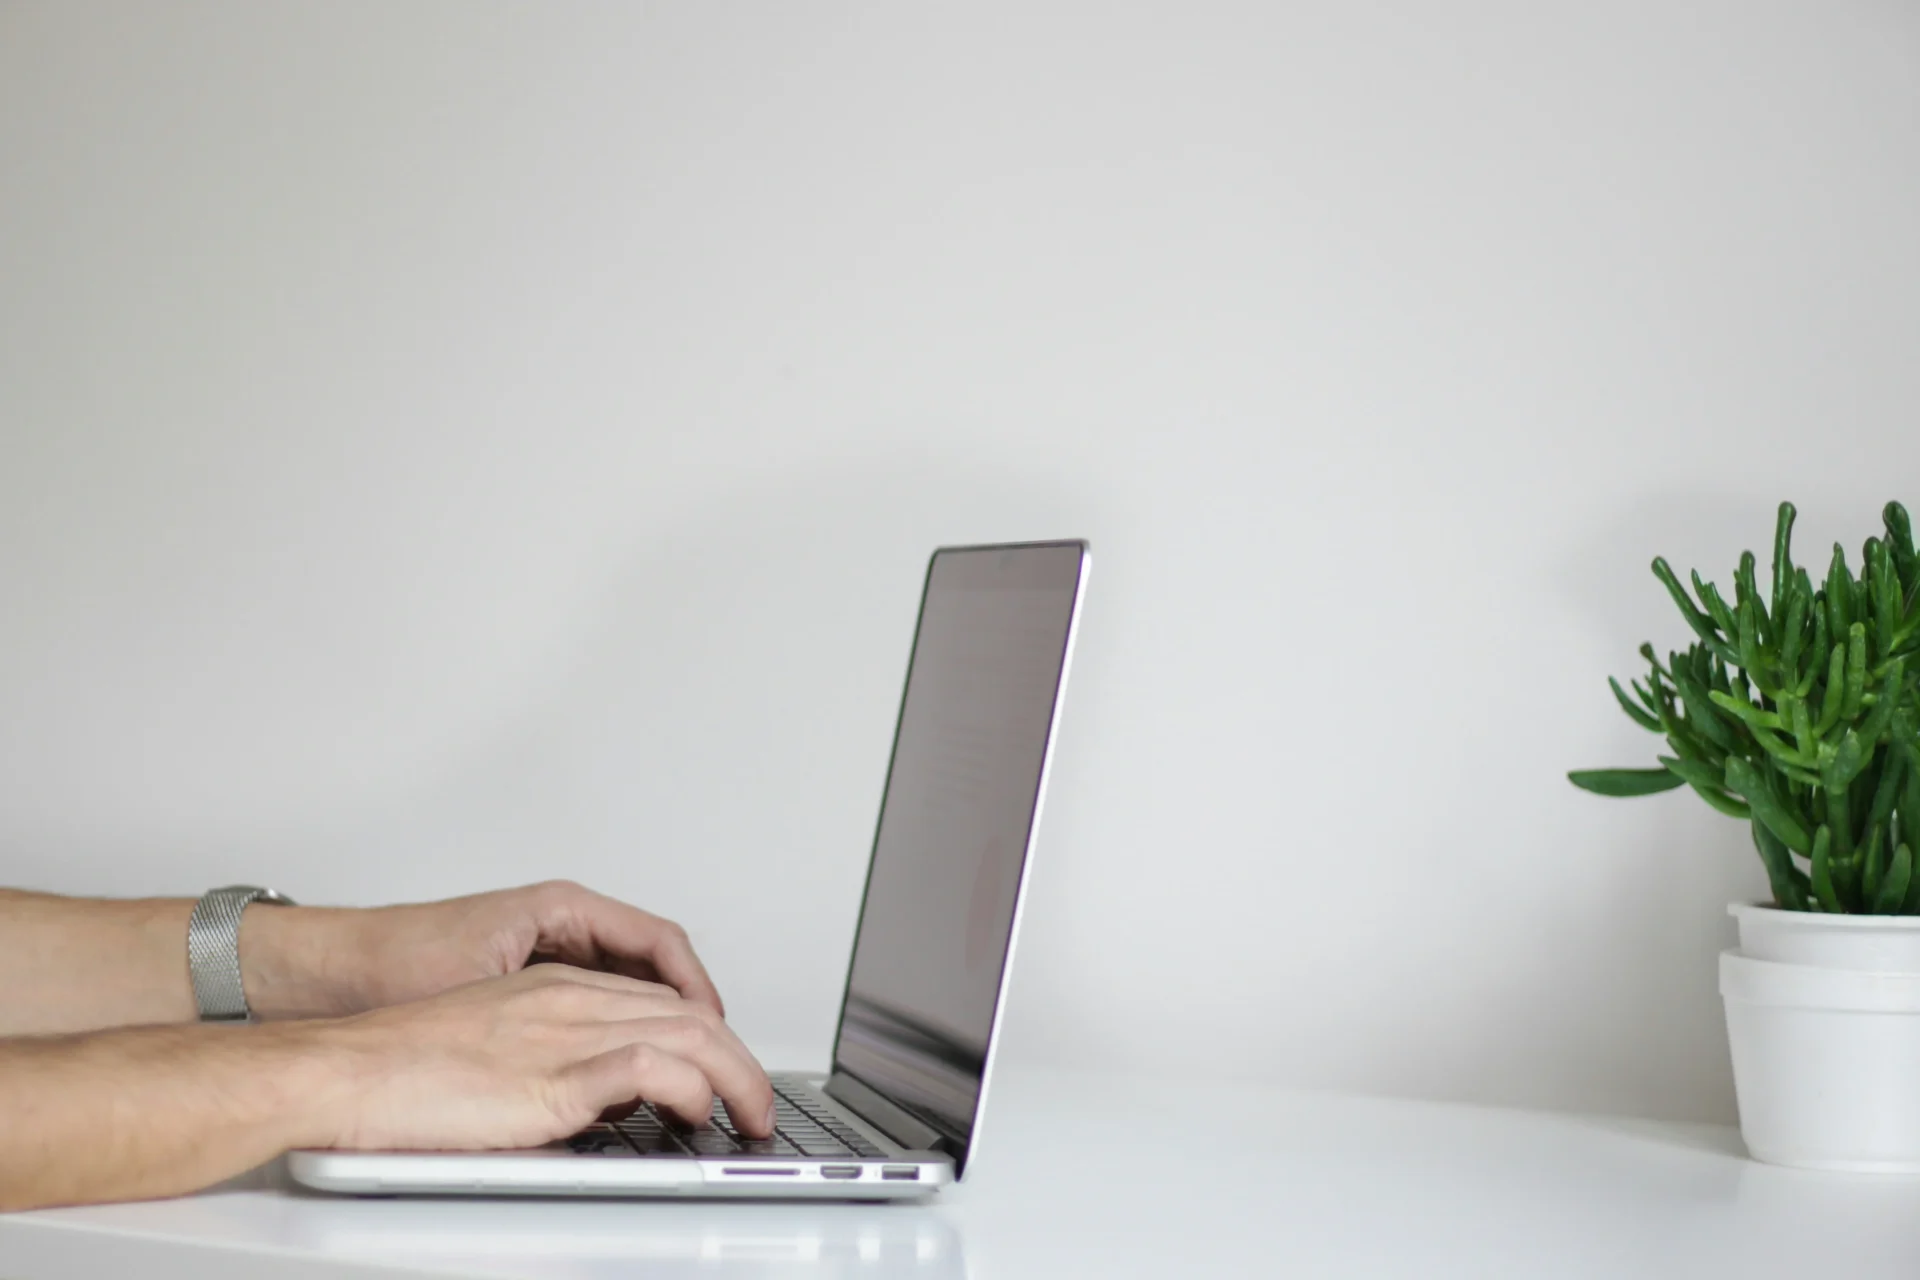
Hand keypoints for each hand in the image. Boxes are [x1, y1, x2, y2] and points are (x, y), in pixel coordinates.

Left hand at [243, 881, 723, 1021]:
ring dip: (655, 1018)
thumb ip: (557, 1012)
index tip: (715, 1025)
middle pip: (652, 961)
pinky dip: (619, 1027)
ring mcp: (545, 948)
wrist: (325, 972)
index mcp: (561, 908)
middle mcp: (560, 922)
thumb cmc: (391, 962)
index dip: (695, 987)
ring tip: (679, 1061)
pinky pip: (595, 998)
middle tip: (711, 1053)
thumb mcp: (488, 987)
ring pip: (627, 982)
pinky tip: (623, 1062)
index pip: (658, 941)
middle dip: (687, 1006)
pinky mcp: (527, 977)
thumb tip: (620, 1043)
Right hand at [301, 964, 775, 1150]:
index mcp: (553, 987)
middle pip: (688, 1011)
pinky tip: (700, 1112)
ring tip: (750, 1115)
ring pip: (687, 1033)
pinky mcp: (553, 1075)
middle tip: (758, 1101)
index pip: (659, 997)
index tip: (726, 1069)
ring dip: (735, 1077)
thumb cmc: (397, 1068)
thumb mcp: (493, 1052)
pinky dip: (692, 1088)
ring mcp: (564, 1032)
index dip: (706, 1034)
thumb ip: (552, 1064)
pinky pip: (650, 1069)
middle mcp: (569, 998)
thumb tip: (599, 1105)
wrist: (345, 1070)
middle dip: (740, 1057)